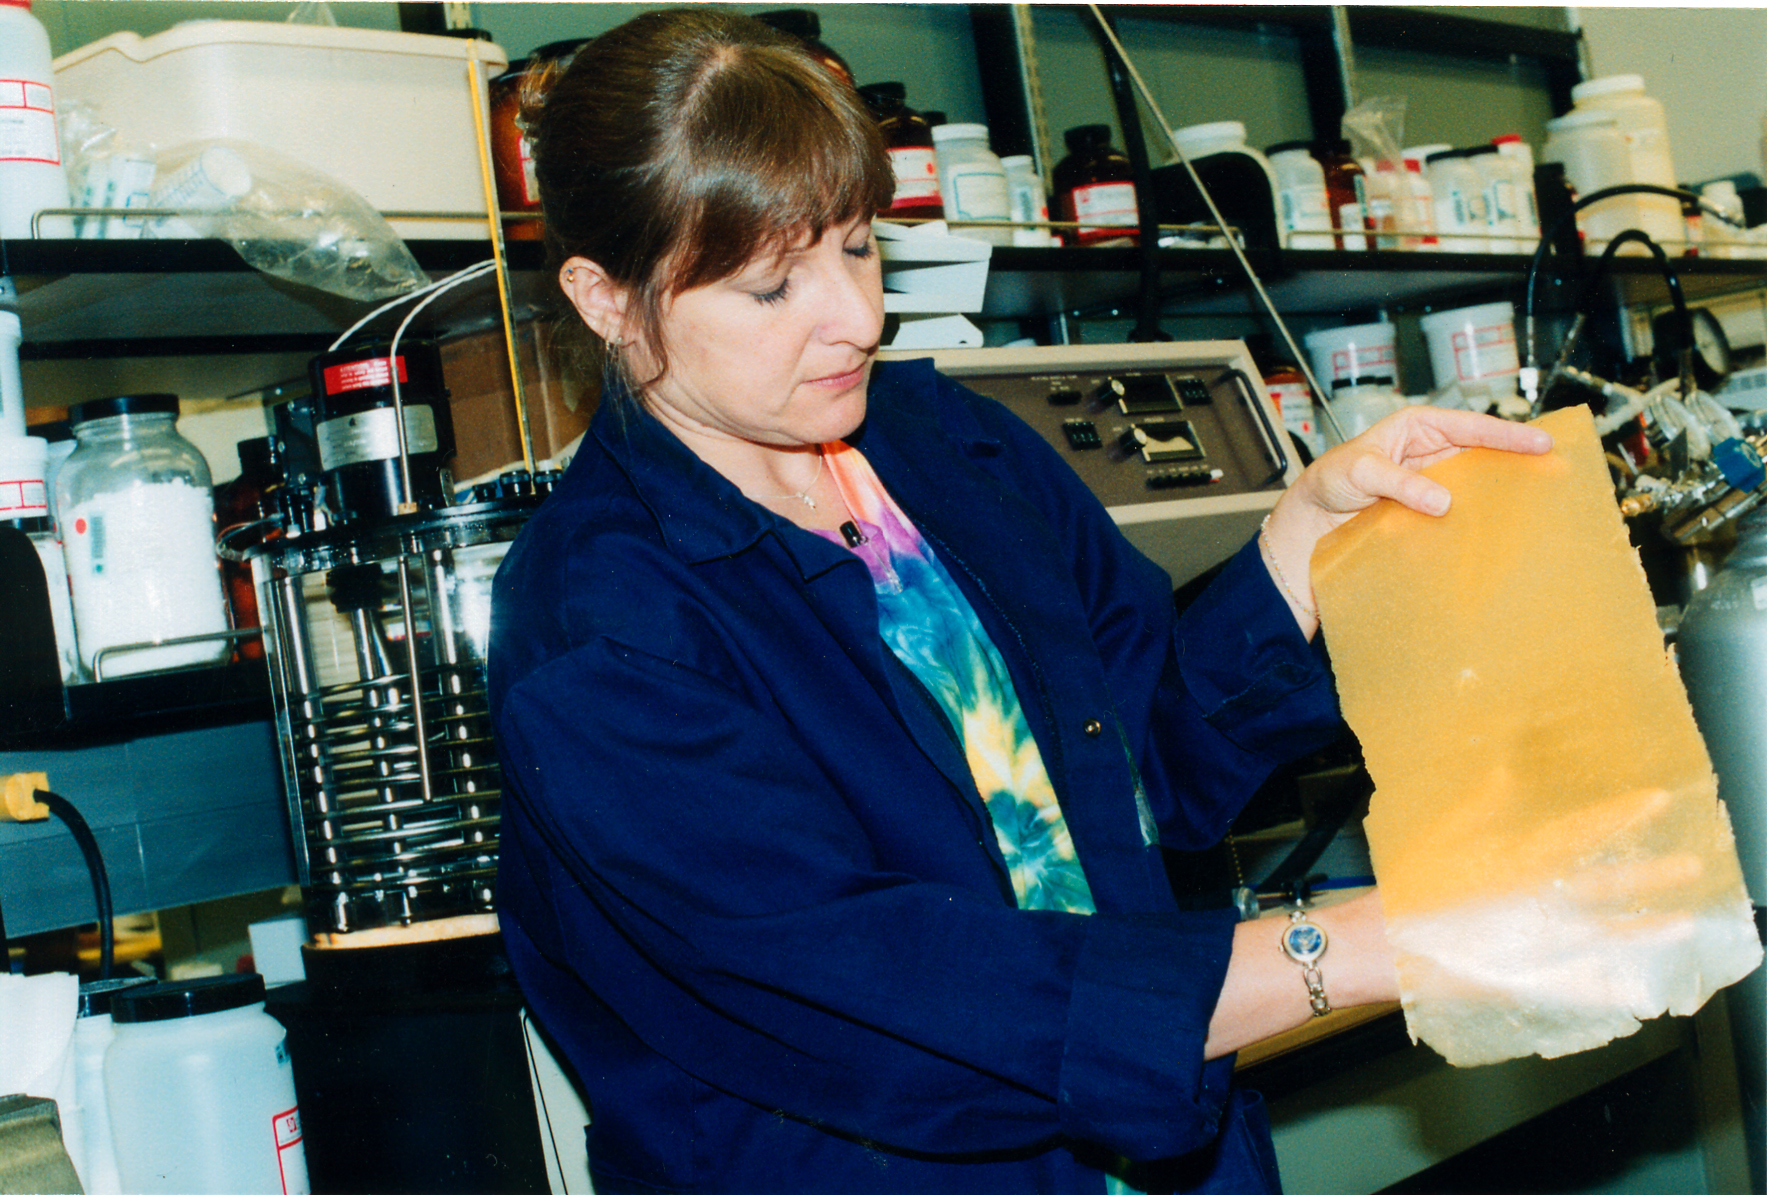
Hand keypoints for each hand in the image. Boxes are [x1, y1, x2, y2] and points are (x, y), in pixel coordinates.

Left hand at [1261, 406, 1553, 629]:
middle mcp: (1430, 451)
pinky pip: (1459, 510)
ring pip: (1476, 482)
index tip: (1539, 444)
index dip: (1507, 435)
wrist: (1313, 516)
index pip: (1471, 426)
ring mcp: (1432, 481)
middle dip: (1516, 460)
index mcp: (1417, 427)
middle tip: (1554, 471)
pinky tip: (1497, 528)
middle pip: (1483, 452)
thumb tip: (1443, 501)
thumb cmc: (1330, 480)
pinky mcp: (1427, 509)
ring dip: (1501, 491)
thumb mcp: (1360, 472)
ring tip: (1537, 501)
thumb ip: (1400, 483)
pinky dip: (1476, 517)